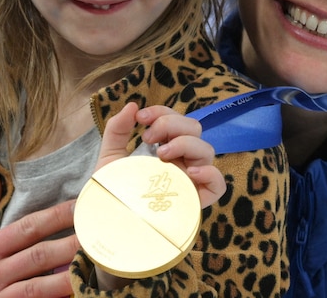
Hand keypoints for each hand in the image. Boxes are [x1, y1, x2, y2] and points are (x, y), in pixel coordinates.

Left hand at [98, 102, 226, 208]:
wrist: (107, 221)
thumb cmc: (113, 190)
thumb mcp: (110, 156)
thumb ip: (117, 129)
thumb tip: (132, 105)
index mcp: (165, 147)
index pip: (176, 120)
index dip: (162, 112)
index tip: (141, 117)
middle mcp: (181, 161)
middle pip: (194, 129)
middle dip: (171, 124)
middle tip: (148, 138)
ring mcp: (190, 180)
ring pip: (207, 150)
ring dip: (185, 143)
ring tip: (162, 154)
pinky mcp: (196, 201)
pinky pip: (218, 184)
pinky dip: (209, 174)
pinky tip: (187, 174)